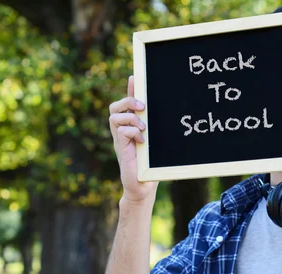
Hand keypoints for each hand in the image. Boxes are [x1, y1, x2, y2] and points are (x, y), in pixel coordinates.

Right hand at [109, 75, 158, 202]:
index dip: (129, 89)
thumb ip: (155, 130)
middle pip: (115, 107)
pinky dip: (132, 132)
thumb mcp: (156, 144)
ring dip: (130, 117)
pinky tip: (142, 141)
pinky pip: (121, 131)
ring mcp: (120, 140)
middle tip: (143, 106)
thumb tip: (167, 114)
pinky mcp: (121, 149)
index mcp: (130, 128)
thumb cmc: (151, 166)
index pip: (126, 104)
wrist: (144, 187)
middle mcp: (122, 132)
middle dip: (127, 101)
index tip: (135, 77)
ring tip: (143, 127)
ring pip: (114, 117)